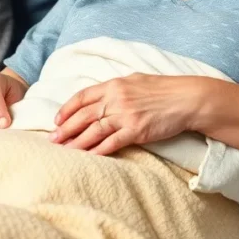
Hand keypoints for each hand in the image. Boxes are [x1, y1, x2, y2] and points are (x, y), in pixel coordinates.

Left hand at [51, 74, 202, 155]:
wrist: (186, 99)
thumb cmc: (163, 89)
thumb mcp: (136, 81)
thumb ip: (116, 88)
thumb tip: (101, 97)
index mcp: (114, 85)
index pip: (83, 96)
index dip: (67, 108)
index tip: (56, 120)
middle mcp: (116, 99)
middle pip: (83, 115)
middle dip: (65, 128)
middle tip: (52, 140)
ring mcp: (125, 115)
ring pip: (93, 131)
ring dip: (76, 142)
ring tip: (63, 151)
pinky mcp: (136, 131)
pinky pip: (111, 143)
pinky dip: (97, 151)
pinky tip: (86, 157)